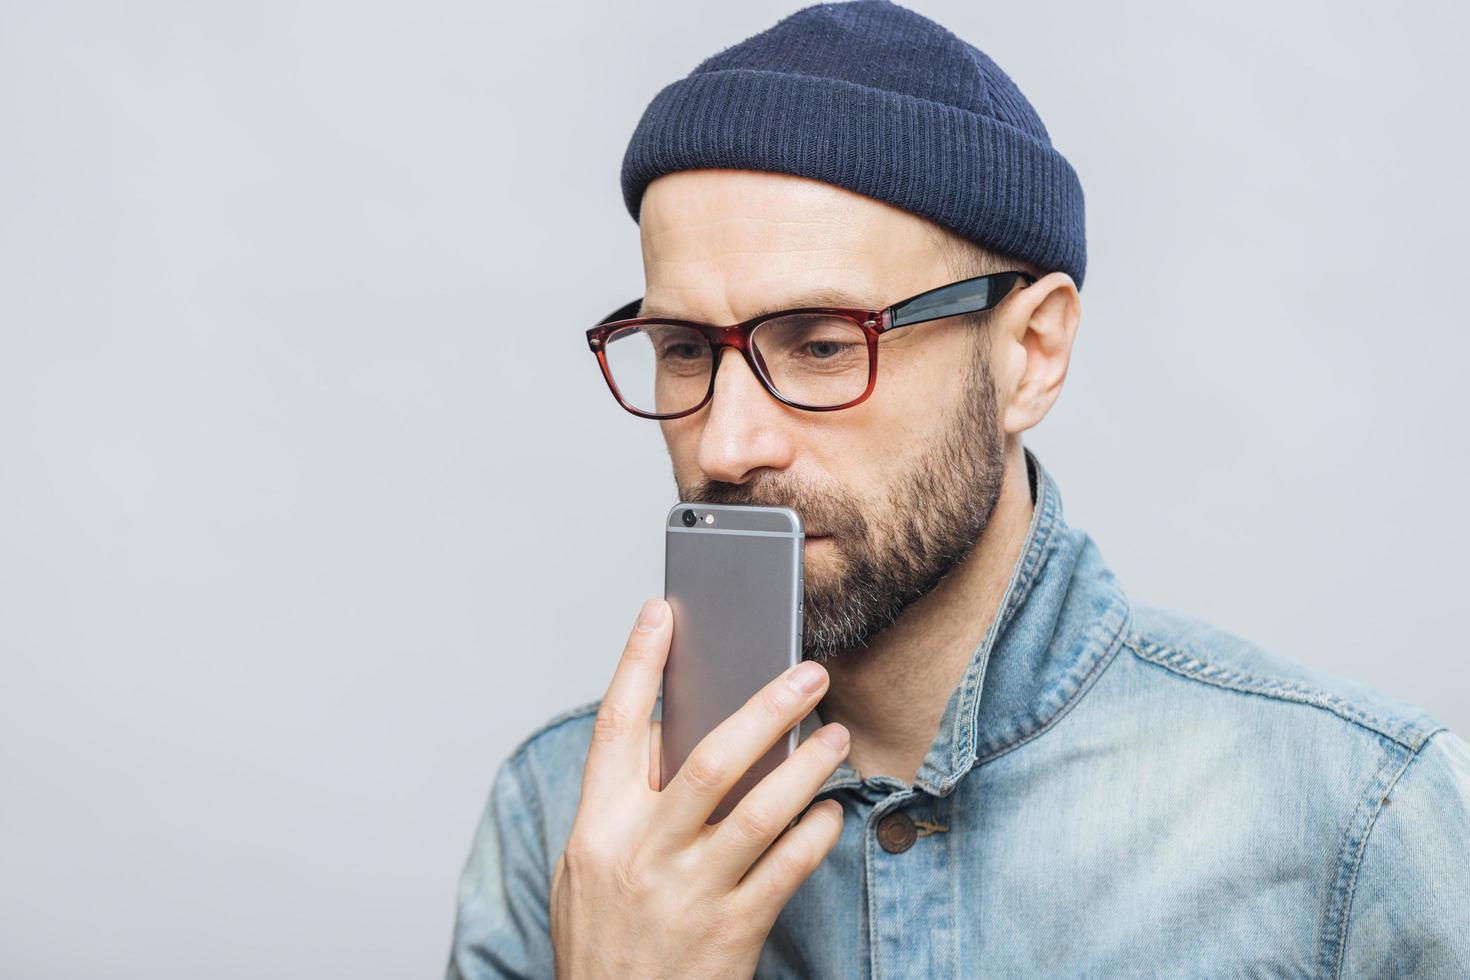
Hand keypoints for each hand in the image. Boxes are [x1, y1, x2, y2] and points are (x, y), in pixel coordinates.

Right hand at [549, 597, 848, 978]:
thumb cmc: (604, 941)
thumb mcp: (587, 869)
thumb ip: (624, 804)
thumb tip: (673, 733)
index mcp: (598, 828)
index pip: (616, 728)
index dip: (636, 664)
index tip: (661, 612)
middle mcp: (642, 854)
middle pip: (709, 760)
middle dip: (763, 708)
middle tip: (808, 673)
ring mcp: (690, 894)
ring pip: (759, 811)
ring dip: (806, 767)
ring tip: (834, 737)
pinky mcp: (732, 932)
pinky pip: (787, 869)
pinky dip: (815, 834)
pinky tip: (831, 811)